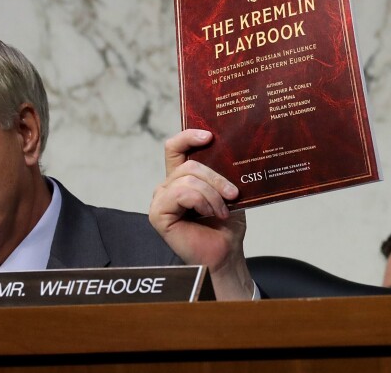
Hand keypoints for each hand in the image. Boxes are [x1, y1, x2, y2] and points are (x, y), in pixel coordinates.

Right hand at [149, 129, 254, 299]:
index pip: (175, 147)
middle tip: (233, 194)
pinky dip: (201, 201)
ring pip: (187, 178)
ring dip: (212, 194)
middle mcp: (168, 186)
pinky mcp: (158, 214)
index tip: (209, 136)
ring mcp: (161, 199)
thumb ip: (221, 171)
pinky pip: (181, 193)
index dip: (189, 136)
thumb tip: (232, 149)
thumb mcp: (227, 192)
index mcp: (182, 178)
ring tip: (223, 210)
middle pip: (189, 164)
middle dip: (216, 178)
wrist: (226, 253)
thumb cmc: (226, 226)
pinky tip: (211, 214)